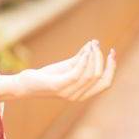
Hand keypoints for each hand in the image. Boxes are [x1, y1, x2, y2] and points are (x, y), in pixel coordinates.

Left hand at [0, 40, 115, 102]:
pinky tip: (85, 51)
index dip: (111, 67)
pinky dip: (83, 61)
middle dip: (102, 59)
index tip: (112, 52)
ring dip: (93, 57)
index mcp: (83, 93)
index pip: (106, 83)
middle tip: (97, 46)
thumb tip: (95, 43)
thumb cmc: (48, 76)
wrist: (27, 83)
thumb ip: (82, 57)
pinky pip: (77, 74)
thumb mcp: (68, 65)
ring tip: (91, 45)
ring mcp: (69, 92)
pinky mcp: (59, 86)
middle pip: (100, 77)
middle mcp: (78, 95)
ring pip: (90, 75)